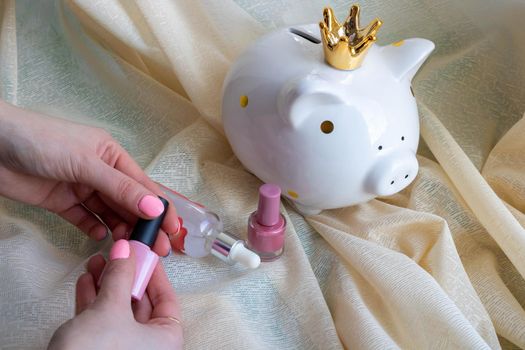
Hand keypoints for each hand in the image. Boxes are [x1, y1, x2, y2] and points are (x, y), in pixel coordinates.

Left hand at [0, 100, 177, 254]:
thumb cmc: (41, 142)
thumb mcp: (86, 163)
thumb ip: (120, 188)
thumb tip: (154, 208)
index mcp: (112, 156)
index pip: (143, 186)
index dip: (160, 209)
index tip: (173, 231)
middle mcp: (101, 172)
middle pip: (128, 203)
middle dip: (143, 225)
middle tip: (156, 250)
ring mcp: (81, 188)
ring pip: (109, 213)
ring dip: (120, 229)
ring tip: (126, 247)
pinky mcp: (62, 202)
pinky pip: (85, 219)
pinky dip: (93, 229)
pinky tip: (99, 237)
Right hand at [48, 240, 183, 349]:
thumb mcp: (111, 308)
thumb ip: (120, 276)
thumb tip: (125, 251)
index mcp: (166, 340)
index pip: (167, 298)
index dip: (154, 273)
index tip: (144, 254)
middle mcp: (149, 347)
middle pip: (141, 303)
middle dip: (126, 276)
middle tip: (119, 255)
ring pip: (119, 311)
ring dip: (107, 285)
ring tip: (98, 263)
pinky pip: (102, 323)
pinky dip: (94, 302)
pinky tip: (86, 282)